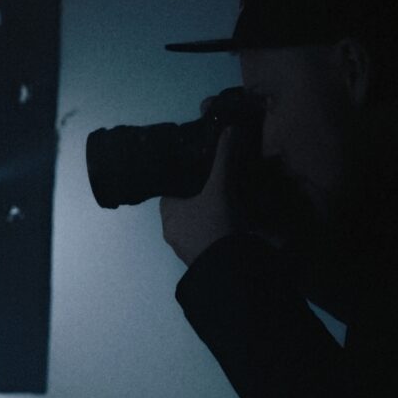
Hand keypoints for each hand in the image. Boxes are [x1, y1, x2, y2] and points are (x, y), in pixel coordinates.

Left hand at [157, 122, 253, 267]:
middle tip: (218, 183)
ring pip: (195, 225)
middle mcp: (171, 231)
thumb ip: (224, 158)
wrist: (228, 268)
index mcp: (167, 212)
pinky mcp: (200, 260)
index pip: (171, 189)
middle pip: (184, 206)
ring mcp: (184, 249)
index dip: (186, 178)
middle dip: (200, 196)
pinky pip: (205, 239)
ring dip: (208, 215)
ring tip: (227, 201)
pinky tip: (231, 223)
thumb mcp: (220, 187)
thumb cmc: (216, 224)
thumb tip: (229, 128)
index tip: (202, 170)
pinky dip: (215, 230)